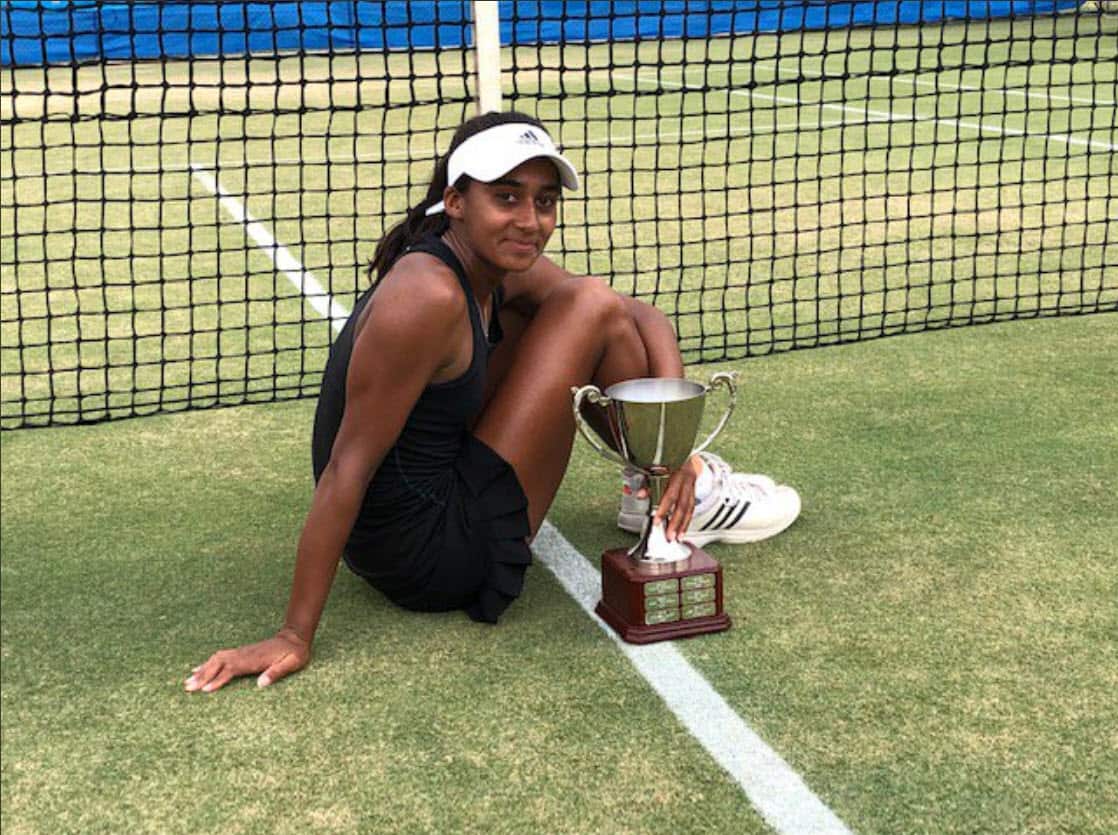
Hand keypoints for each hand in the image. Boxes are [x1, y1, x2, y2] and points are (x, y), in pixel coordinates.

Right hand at [185, 627, 309, 692]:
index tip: (205, 690)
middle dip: (203, 675)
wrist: (294, 638)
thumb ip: (277, 672)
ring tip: (187, 681)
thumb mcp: (292, 663)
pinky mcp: (241, 653)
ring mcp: (241, 652)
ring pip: (216, 659)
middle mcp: (244, 655)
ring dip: (202, 669)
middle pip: (218, 664)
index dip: (218, 680)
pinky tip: (198, 669)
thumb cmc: (294, 653)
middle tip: (188, 688)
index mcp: (254, 659)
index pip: (231, 670)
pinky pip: (220, 657)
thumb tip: (261, 684)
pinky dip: (207, 663)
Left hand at [653, 454, 701, 541]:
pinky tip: (683, 530)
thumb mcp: (653, 466)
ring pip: (689, 507)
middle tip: (669, 535)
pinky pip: (692, 507)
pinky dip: (687, 520)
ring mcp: (691, 484)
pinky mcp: (694, 489)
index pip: (670, 494)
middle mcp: (686, 479)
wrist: (682, 448)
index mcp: (675, 471)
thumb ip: (647, 482)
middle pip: (681, 504)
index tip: (657, 520)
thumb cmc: (666, 457)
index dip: (664, 508)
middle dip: (675, 522)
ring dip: (683, 524)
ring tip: (677, 536)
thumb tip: (639, 495)